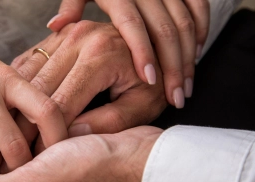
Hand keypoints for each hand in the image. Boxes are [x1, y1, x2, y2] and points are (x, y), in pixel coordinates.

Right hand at [11, 21, 166, 150]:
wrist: (155, 46)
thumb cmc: (152, 80)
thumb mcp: (142, 106)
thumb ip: (110, 122)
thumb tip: (71, 135)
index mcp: (101, 55)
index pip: (61, 104)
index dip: (48, 135)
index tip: (42, 158)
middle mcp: (78, 38)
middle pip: (36, 89)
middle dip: (26, 123)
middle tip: (22, 149)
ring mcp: (65, 33)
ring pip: (26, 75)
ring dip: (18, 105)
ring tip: (16, 131)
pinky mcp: (57, 34)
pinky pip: (28, 62)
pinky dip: (21, 86)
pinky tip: (20, 106)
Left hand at [47, 0, 209, 107]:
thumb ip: (71, 5)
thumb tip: (55, 27)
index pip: (132, 24)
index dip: (143, 52)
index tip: (150, 81)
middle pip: (164, 29)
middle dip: (173, 66)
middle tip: (175, 98)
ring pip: (184, 22)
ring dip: (189, 56)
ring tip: (185, 87)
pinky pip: (198, 6)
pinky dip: (201, 30)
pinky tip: (196, 54)